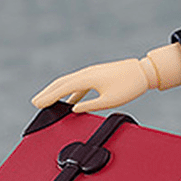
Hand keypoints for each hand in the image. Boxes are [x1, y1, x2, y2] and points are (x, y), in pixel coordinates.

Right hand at [31, 58, 152, 112]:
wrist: (144, 71)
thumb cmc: (130, 86)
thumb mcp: (110, 101)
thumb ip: (90, 105)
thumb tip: (74, 109)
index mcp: (88, 78)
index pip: (63, 88)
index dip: (48, 97)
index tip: (36, 104)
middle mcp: (87, 73)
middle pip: (62, 83)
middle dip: (48, 93)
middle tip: (35, 102)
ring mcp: (92, 72)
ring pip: (70, 82)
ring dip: (57, 91)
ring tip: (48, 101)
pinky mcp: (97, 74)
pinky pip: (79, 83)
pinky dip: (70, 91)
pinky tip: (71, 101)